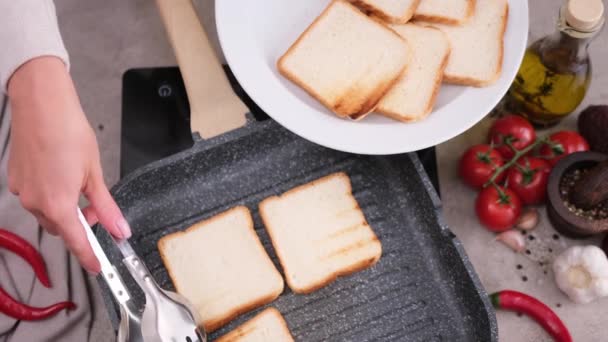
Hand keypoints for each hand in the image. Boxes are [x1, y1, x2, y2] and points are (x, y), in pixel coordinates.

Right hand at [6, 56, 130, 272]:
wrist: (41, 104)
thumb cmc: (67, 132)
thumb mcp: (95, 173)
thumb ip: (106, 206)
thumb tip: (119, 228)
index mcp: (58, 204)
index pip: (77, 242)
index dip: (90, 256)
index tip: (99, 266)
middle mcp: (35, 202)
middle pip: (62, 227)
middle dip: (81, 222)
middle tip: (98, 207)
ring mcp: (22, 191)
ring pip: (49, 213)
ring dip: (66, 208)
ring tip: (80, 184)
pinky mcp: (16, 180)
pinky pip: (37, 197)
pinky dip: (52, 195)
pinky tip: (61, 174)